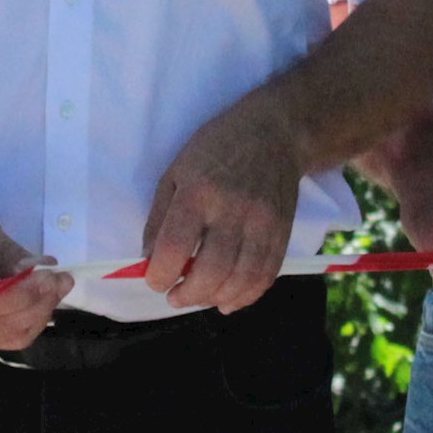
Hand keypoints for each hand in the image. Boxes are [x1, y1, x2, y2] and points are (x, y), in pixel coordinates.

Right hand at [0, 194, 69, 352]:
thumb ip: (7, 252)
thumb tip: (40, 270)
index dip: (26, 293)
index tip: (53, 275)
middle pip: (7, 324)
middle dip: (41, 302)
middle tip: (63, 276)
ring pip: (14, 334)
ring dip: (41, 311)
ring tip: (56, 283)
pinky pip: (10, 335)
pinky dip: (31, 318)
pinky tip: (40, 296)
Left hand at [140, 103, 305, 315]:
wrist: (275, 133)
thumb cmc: (216, 149)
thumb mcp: (176, 172)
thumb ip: (160, 218)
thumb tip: (149, 260)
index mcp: (198, 192)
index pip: (175, 247)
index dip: (160, 275)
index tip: (155, 281)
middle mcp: (232, 210)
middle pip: (211, 271)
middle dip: (188, 295)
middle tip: (175, 296)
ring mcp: (262, 223)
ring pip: (240, 279)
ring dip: (215, 299)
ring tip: (200, 297)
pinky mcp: (283, 232)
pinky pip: (265, 276)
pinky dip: (245, 296)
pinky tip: (228, 299)